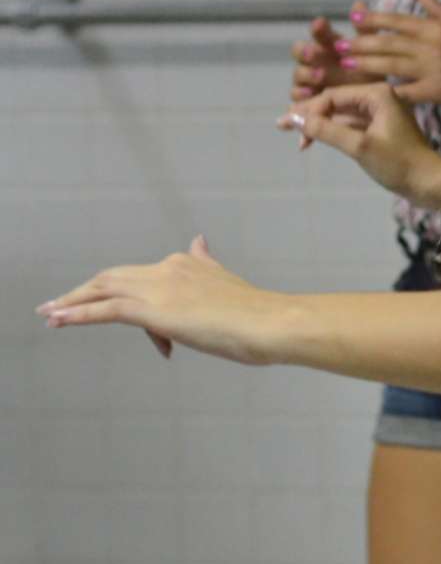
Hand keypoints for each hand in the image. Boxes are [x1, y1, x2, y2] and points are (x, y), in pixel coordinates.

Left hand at [37, 236, 282, 365]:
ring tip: (49, 313)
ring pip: (102, 289)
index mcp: (186, 262)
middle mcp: (168, 268)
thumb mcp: (226, 281)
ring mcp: (159, 287)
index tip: (127, 320)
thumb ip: (206, 262)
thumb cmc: (255, 313)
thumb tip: (199, 241)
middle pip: (112, 277)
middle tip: (57, 304)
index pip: (143, 278)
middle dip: (82, 290)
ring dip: (71, 301)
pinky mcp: (152, 310)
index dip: (126, 295)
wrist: (268, 322)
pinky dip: (76, 314)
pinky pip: (104, 310)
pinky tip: (57, 320)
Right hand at [278, 83, 440, 199]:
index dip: (309, 111)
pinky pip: (350, 126)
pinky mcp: (380, 130)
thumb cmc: (400, 164)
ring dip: (319, 126)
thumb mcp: (359, 147)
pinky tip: (312, 142)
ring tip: (295, 139)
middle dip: (309, 116)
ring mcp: (380, 114)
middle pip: (335, 103)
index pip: (333, 96)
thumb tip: (294, 119)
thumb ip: (326, 131)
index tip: (288, 127)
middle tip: (279, 126)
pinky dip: (332, 133)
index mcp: (378, 94)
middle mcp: (379, 98)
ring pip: (340, 115)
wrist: (431, 184)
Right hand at [290, 5, 382, 102]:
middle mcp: (314, 61)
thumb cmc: (368, 73)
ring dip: (306, 73)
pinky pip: (297, 98)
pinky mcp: (306, 100)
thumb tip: (359, 4)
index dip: (318, 28)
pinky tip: (311, 95)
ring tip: (319, 75)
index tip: (321, 23)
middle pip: (300, 51)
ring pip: (298, 74)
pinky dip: (302, 96)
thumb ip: (365, 32)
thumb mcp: (371, 53)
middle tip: (313, 51)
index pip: (318, 33)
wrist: (371, 103)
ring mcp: (308, 81)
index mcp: (328, 46)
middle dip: (305, 51)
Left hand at [335, 0, 440, 105]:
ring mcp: (432, 68)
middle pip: (388, 42)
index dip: (373, 19)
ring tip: (346, 65)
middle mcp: (431, 45)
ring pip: (392, 64)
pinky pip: (408, 92)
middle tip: (338, 46)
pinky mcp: (437, 91)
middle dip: (361, 43)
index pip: (398, 20)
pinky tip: (372, 94)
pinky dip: (390, 93)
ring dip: (367, 64)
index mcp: (436, 27)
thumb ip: (440, 8)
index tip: (354, 18)